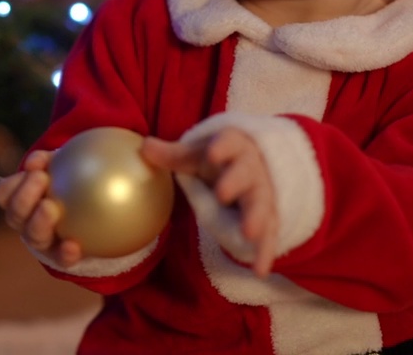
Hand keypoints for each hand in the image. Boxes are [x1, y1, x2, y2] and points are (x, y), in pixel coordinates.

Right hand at [0, 150, 83, 267]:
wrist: (90, 204)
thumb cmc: (70, 175)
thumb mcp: (62, 161)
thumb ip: (48, 158)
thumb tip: (35, 160)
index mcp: (17, 197)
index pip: (4, 192)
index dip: (14, 183)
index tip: (36, 170)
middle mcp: (24, 221)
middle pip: (15, 215)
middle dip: (24, 199)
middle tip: (41, 180)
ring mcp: (40, 240)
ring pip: (32, 236)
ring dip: (39, 223)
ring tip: (51, 209)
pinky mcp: (58, 256)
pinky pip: (59, 258)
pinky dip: (64, 254)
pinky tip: (74, 246)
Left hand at [141, 129, 277, 277]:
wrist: (250, 167)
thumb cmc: (216, 160)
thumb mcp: (195, 154)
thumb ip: (172, 154)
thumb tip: (144, 148)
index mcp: (235, 147)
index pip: (230, 142)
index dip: (223, 146)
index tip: (213, 153)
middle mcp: (252, 169)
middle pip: (246, 174)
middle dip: (235, 183)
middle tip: (222, 194)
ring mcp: (262, 194)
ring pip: (261, 204)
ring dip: (256, 218)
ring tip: (248, 234)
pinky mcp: (268, 217)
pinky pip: (269, 235)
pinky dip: (265, 252)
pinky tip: (259, 270)